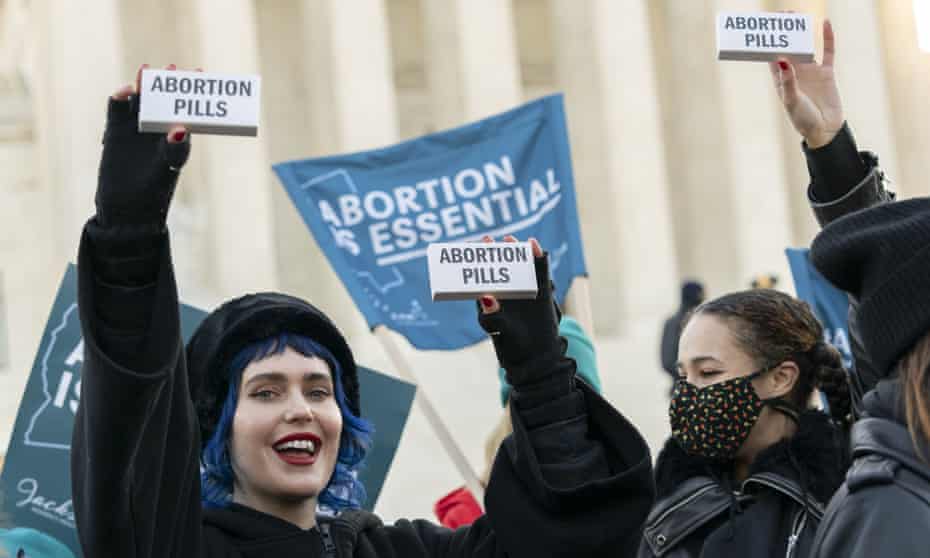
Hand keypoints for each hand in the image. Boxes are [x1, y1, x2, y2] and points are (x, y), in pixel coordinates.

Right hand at [95, 64, 191, 226]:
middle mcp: (157, 129)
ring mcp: (135, 129)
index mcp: (177, 136)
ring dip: (142, 86)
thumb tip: (181, 127)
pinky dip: (119, 99)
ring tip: (146, 73)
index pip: (186, 108)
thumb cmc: (155, 192)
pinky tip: (124, 91)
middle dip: (166, 83)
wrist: (127, 210)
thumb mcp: (168, 169)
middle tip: (172, 70)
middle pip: (162, 99)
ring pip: (139, 100)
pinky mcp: (115, 132)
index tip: (198, 74)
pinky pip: (117, 110)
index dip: (192, 91)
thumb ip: (175, 148)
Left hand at [477, 236, 562, 386]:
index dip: (476, 260)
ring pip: (519, 263)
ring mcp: (524, 286)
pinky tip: (534, 246)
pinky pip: (539, 269)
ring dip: (515, 250)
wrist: (536, 355)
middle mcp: (506, 288)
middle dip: (494, 251)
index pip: (481, 274)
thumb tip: (486, 297)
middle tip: (489, 239)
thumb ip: (491, 316)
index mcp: (490, 296)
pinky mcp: (541, 288)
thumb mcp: (498, 331)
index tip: (474, 250)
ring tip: (512, 240)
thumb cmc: (511, 344)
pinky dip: (537, 257)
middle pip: (499, 264)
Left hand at [769, 20, 843, 148]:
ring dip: (801, 32)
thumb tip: (781, 60)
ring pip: (805, 46)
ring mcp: (811, 72)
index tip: (763, 29)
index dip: (767, 44)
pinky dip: (827, 38)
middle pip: (787, 48)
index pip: (772, 59)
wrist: (825, 130)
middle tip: (781, 14)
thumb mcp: (792, 101)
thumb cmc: (803, 119)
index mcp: (781, 81)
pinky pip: (827, 51)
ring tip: (797, 15)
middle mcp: (795, 74)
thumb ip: (788, 82)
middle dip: (784, 32)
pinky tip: (824, 23)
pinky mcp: (826, 72)